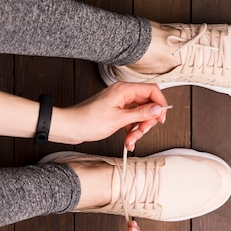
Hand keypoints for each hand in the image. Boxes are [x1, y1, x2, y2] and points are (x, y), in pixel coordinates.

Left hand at [50, 82, 168, 149]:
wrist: (70, 127)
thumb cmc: (87, 120)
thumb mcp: (119, 119)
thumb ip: (141, 113)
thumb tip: (158, 109)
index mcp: (124, 90)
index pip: (152, 91)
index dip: (160, 104)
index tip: (161, 118)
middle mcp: (124, 94)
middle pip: (148, 104)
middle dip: (147, 121)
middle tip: (142, 131)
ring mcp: (121, 103)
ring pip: (140, 114)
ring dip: (139, 129)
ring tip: (131, 139)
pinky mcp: (117, 112)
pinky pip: (132, 120)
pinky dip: (132, 131)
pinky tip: (128, 140)